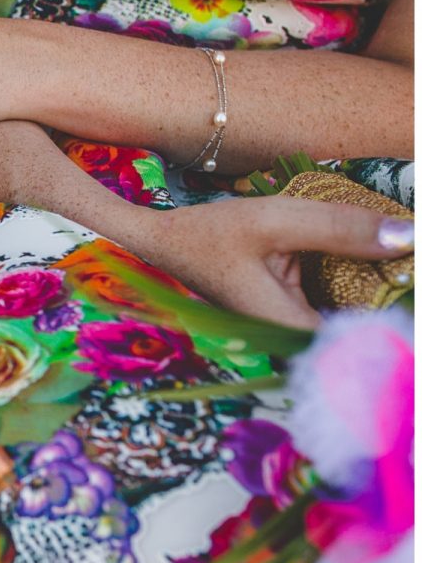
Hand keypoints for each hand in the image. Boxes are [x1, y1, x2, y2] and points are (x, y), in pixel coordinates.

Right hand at [115, 196, 413, 328]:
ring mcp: (293, 327)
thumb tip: (410, 236)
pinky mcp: (293, 311)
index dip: (395, 323)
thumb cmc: (210, 233)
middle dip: (389, 296)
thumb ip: (343, 228)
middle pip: (363, 331)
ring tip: (394, 264)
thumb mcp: (277, 220)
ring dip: (376, 288)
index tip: (409, 281)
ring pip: (353, 316)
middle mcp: (293, 338)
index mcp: (288, 328)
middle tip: (404, 264)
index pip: (364, 342)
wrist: (164, 241)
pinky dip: (356, 282)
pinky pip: (337, 302)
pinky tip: (371, 260)